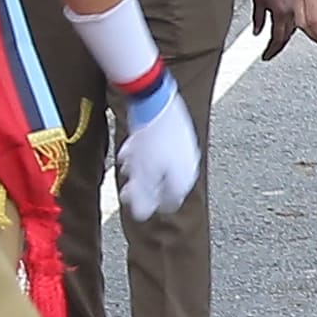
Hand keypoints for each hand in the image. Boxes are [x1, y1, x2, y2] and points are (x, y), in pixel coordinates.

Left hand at [111, 64, 203, 219]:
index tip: (133, 198)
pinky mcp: (178, 131)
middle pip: (164, 183)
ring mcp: (185, 146)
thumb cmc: (151, 139)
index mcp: (184, 178)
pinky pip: (162, 148)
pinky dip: (146, 150)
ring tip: (127, 159)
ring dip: (142, 166)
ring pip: (162, 164)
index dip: (149, 203)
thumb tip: (141, 216)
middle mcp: (189, 164)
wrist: (155, 100)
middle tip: (127, 180)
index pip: (170, 202)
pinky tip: (133, 145)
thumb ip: (142, 197)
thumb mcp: (143, 174)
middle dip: (143, 183)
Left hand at [249, 0, 303, 57]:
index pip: (276, 39)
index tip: (266, 56)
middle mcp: (293, 13)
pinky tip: (290, 25)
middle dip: (279, 47)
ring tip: (280, 41)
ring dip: (287, 36)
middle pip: (287, 37)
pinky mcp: (304, 0)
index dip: (271, 51)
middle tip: (273, 52)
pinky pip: (299, 18)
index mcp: (280, 13)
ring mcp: (300, 7)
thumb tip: (256, 31)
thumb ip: (257, 18)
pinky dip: (293, 25)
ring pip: (295, 28)